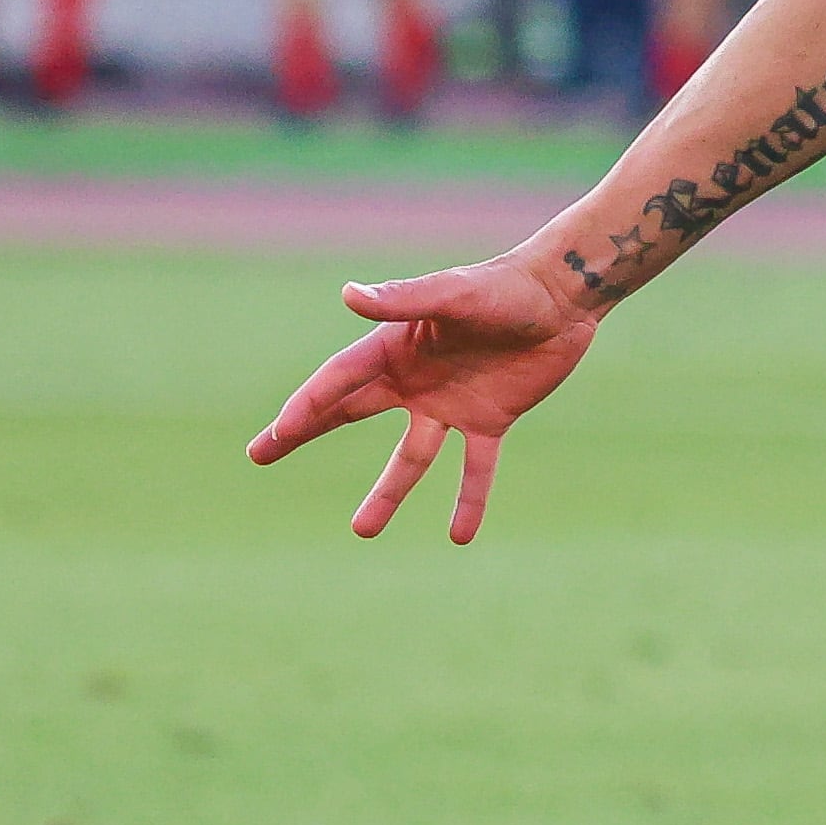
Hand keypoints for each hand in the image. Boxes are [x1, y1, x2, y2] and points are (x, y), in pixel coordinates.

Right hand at [247, 256, 601, 542]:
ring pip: (411, 458)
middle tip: (261, 453)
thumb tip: (348, 294)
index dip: (307, 407)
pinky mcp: (491, 419)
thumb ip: (405, 299)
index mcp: (398, 347)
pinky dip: (469, 499)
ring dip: (387, 494)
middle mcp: (416, 380)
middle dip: (304, 431)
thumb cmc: (506, 287)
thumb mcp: (454, 293)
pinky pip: (475, 467)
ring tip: (362, 531)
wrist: (564, 297)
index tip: (274, 437)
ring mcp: (451, 404)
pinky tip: (460, 536)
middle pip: (349, 413)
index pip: (339, 382)